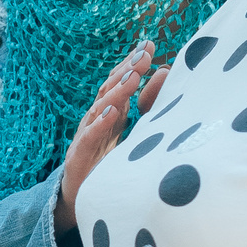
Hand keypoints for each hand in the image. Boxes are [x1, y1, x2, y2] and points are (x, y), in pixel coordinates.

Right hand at [56, 43, 165, 233]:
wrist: (82, 201)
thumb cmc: (108, 165)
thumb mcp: (132, 132)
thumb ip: (147, 106)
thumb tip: (167, 73)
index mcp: (110, 114)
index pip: (120, 83)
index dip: (132, 64)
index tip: (149, 45)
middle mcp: (96, 121)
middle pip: (108, 90)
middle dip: (125, 70)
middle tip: (143, 54)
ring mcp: (85, 138)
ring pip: (98, 109)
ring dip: (115, 91)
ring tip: (132, 76)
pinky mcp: (78, 158)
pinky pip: (88, 138)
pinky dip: (99, 124)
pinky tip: (112, 112)